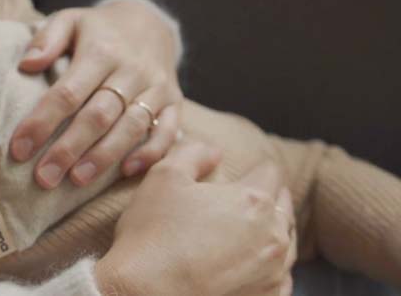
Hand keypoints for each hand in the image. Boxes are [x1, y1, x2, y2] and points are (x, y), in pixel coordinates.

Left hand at [10, 0, 183, 188]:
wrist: (150, 23)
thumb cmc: (98, 30)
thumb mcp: (70, 20)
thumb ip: (48, 39)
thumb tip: (26, 65)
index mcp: (101, 50)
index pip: (67, 92)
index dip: (42, 122)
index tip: (18, 149)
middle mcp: (131, 70)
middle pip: (98, 115)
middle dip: (69, 149)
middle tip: (44, 178)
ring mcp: (156, 87)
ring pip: (131, 127)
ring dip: (104, 157)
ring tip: (76, 181)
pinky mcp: (175, 102)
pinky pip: (168, 132)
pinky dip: (150, 153)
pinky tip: (126, 172)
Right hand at [96, 141, 296, 295]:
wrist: (143, 294)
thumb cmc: (152, 234)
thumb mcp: (163, 175)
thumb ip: (194, 152)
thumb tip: (214, 149)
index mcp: (253, 200)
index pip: (270, 171)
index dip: (255, 166)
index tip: (243, 171)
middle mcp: (273, 236)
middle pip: (283, 206)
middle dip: (267, 198)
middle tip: (246, 198)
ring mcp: (273, 273)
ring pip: (287, 242)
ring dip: (271, 232)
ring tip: (249, 230)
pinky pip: (282, 278)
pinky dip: (270, 268)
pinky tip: (252, 265)